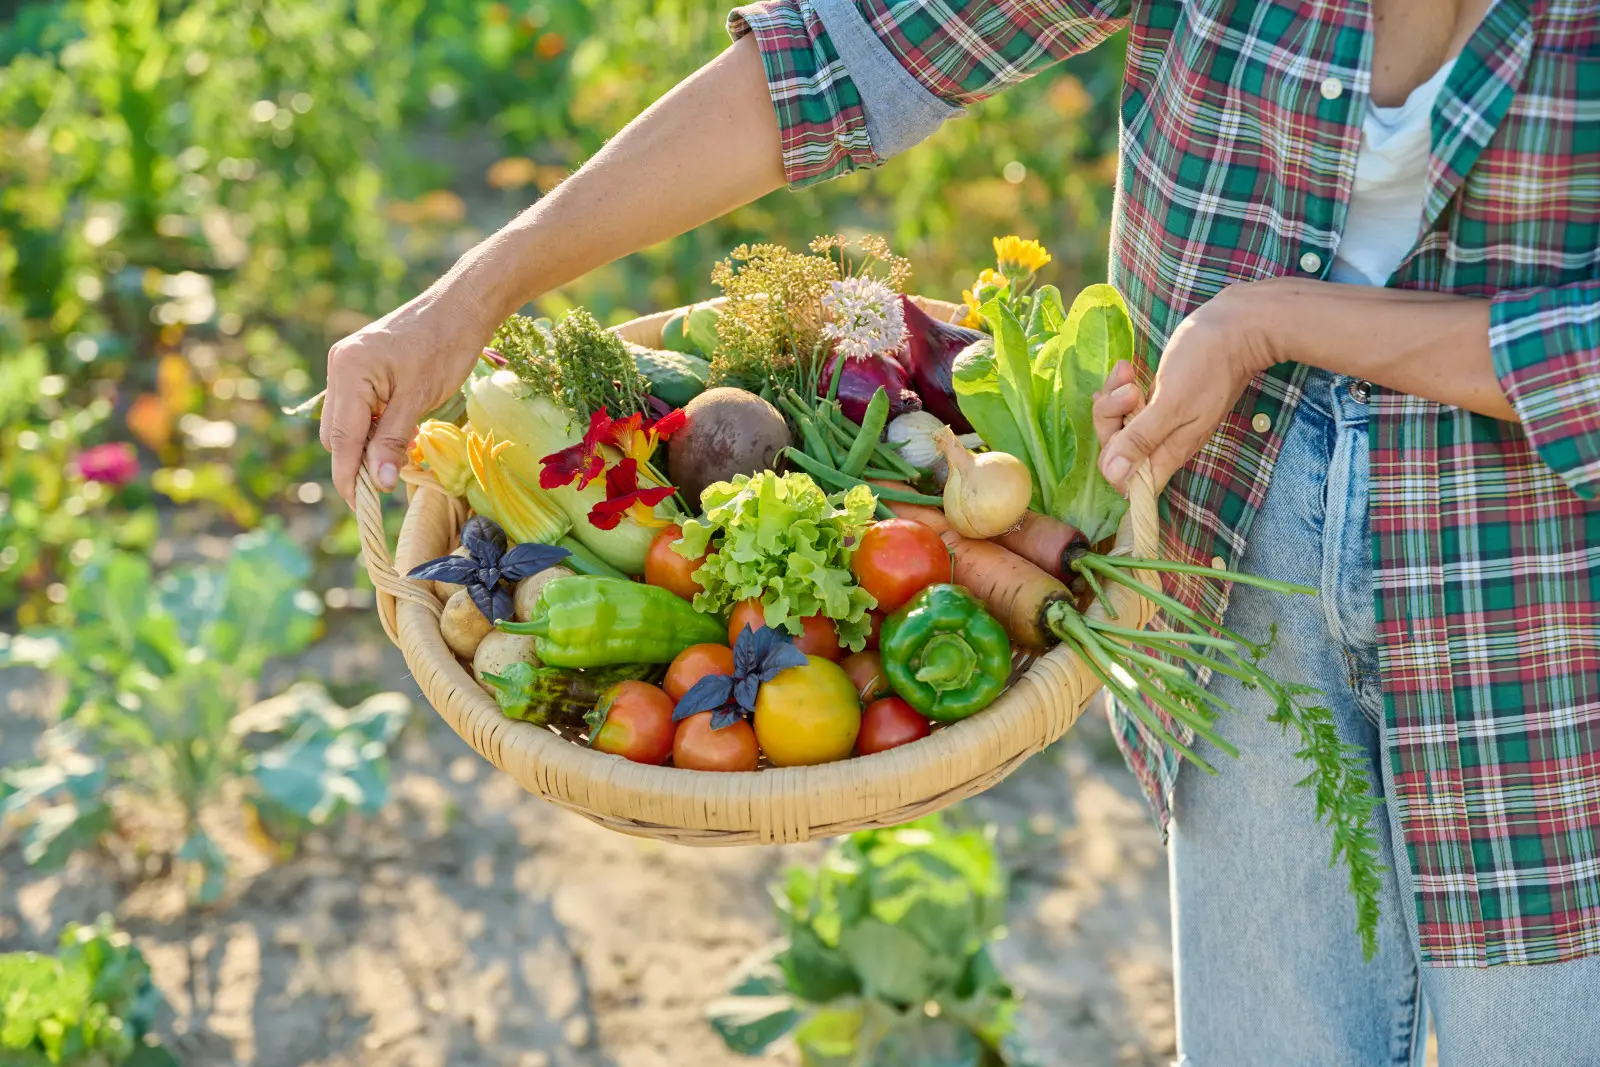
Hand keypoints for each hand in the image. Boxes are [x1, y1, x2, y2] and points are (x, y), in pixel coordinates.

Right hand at [320, 288, 491, 506]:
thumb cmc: (445, 346)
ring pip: (347, 422)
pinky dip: (373, 426)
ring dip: (366, 444)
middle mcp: (339, 366)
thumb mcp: (420, 399)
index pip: (341, 439)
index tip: (361, 507)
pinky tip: (397, 434)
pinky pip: (359, 406)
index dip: (349, 476)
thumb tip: (377, 483)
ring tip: (395, 459)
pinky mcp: (362, 365)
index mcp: (348, 371)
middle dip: (356, 461)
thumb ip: (392, 440)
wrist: (462, 305)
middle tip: (385, 486)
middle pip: (337, 433)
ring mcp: (348, 364)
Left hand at [1092, 285, 1272, 491]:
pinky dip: (1121, 388)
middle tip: (1127, 389)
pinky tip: (1126, 368)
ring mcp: (1161, 421)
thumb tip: (1115, 478)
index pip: (1128, 481)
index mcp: (1169, 452)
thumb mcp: (1170, 403)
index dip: (1113, 462)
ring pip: (1120, 423)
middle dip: (1110, 418)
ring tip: (1127, 370)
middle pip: (1118, 450)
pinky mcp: (1159, 400)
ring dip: (1114, 397)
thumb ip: (1142, 439)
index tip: (1118, 429)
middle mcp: (1164, 443)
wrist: (1237, 327)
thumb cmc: (1207, 363)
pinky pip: (1127, 405)